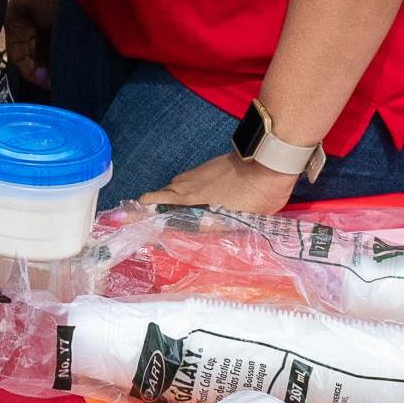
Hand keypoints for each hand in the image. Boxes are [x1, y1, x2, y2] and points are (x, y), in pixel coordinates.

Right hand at [2, 0, 63, 89]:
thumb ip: (46, 48)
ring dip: (51, 55)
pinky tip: (69, 49)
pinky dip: (57, 43)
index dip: (32, 73)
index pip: (17, 58)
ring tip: (66, 66)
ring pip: (41, 44)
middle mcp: (21, 22)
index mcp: (13, 25)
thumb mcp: (47, 23)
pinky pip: (50, 34)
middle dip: (42, 66)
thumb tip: (49, 75)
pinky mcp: (48, 9)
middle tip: (60, 78)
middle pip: (29, 52)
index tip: (49, 84)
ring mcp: (34, 15)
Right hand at [142, 153, 299, 215]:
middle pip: (157, 197)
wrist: (267, 164)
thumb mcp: (234, 221)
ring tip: (185, 220)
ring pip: (174, 190)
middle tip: (162, 228)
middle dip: (155, 211)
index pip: (149, 203)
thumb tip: (191, 238)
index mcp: (187, 199)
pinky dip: (187, 194)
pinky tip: (203, 205)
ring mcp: (194, 174)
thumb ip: (211, 228)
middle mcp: (184, 186)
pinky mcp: (206, 169)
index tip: (136, 227)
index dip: (139, 215)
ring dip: (173, 203)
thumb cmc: (252, 196)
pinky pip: (187, 184)